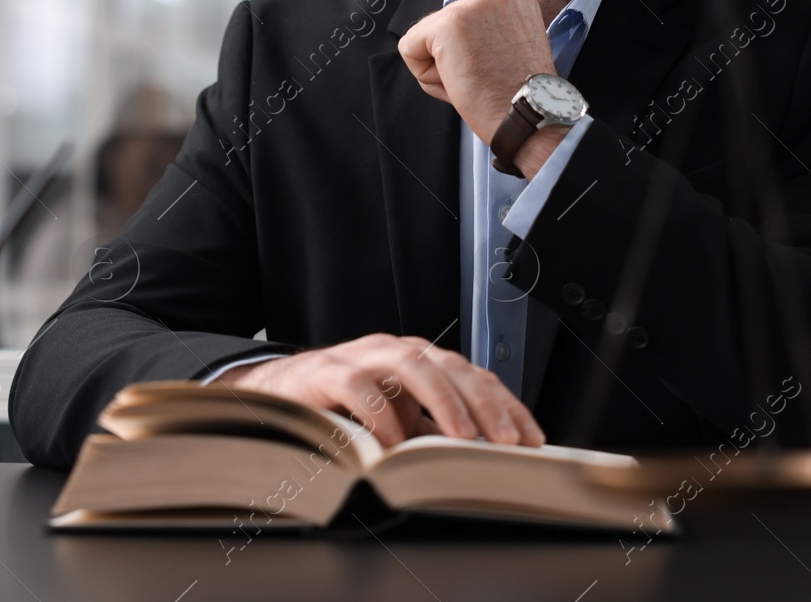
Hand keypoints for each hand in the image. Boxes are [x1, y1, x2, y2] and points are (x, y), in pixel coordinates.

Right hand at [219, 333, 544, 447]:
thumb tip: (485, 458)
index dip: (506, 404)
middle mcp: (396, 351)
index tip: (531, 438)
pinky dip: (381, 415)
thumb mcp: (398, 417)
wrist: (279, 392)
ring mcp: (362, 357)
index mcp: (420, 359)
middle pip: (453, 368)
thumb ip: (434, 427)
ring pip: (414, 367)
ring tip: (463, 438)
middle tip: (508, 441)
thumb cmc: (344, 407)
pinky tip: (395, 444)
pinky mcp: (328, 372)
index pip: (474, 376)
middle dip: (486, 404)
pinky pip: (360, 389)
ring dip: (445, 402)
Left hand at [397, 0, 557, 158]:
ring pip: (426, 37)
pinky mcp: (447, 25)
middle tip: (486, 74)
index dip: (472, 50)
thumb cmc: (521, 93)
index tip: (497, 65)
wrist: (529, 116)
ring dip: (443, 66)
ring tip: (476, 78)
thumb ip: (486, 29)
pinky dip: (425, 74)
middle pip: (444, 24)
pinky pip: (409, 48)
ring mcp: (471, 6)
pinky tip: (458, 80)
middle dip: (456, 56)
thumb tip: (456, 34)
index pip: (466, 18)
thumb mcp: (512, 44)